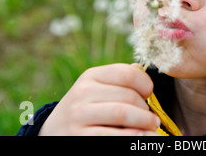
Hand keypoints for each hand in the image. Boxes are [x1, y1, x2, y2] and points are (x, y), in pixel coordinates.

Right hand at [38, 63, 159, 135]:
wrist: (53, 132)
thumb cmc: (84, 109)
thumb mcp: (96, 88)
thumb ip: (118, 79)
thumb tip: (140, 68)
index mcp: (91, 76)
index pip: (127, 74)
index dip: (145, 84)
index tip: (149, 94)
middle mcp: (83, 93)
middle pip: (128, 96)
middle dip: (145, 109)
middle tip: (151, 119)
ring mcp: (79, 115)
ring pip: (123, 114)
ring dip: (144, 122)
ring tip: (151, 128)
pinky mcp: (79, 136)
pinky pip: (113, 135)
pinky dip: (132, 136)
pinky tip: (140, 137)